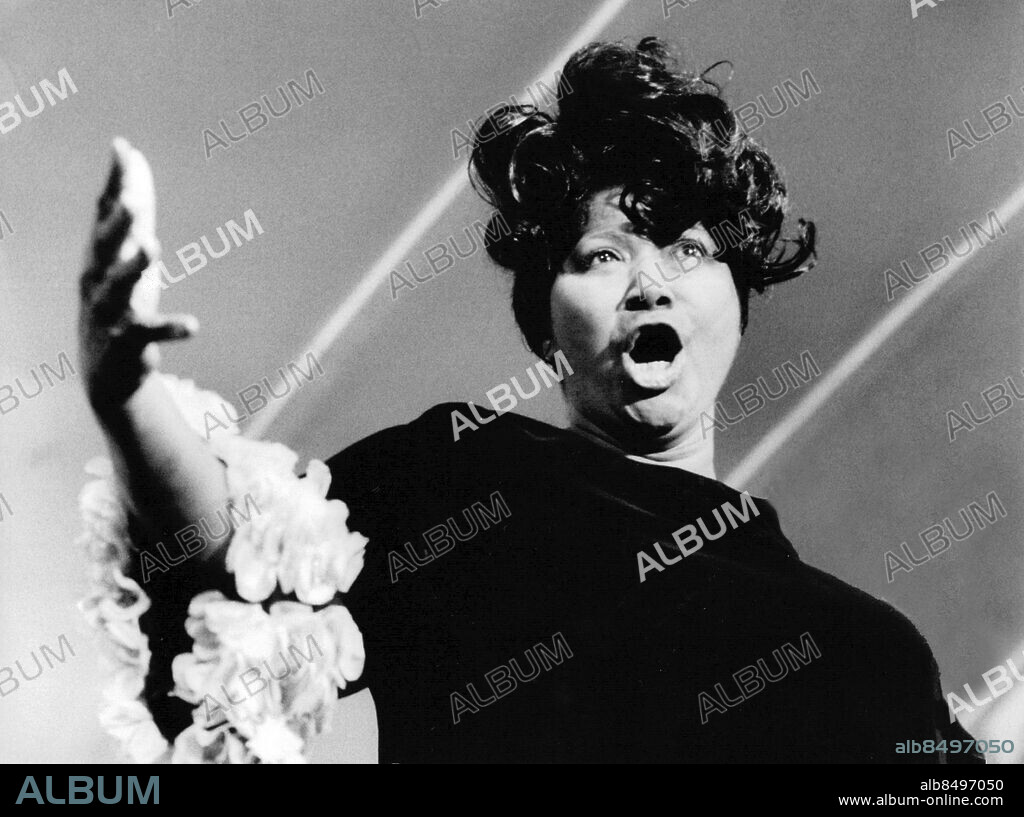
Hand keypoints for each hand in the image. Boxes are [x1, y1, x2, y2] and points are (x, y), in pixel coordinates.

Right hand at [79, 137, 197, 412]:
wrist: (106, 369)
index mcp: (100, 255)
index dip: (115, 182)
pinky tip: (194, 325)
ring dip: (135, 266)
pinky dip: (171, 327)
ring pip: (120, 286)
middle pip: (105, 247)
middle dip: (118, 224)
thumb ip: (132, 206)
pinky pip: (150, 333)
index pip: (104, 213)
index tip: (124, 150)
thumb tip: (130, 152)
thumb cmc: (118, 298)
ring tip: (153, 247)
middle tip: (134, 202)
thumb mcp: (125, 250)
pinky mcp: (127, 342)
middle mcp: (98, 279)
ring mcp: (109, 311)